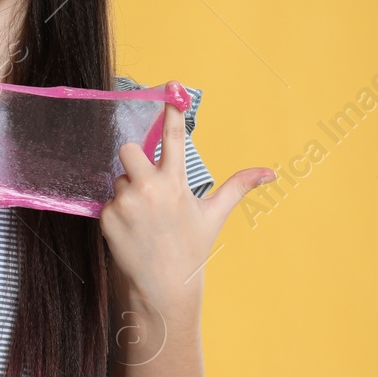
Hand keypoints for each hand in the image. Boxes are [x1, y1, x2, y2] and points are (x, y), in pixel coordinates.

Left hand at [99, 87, 274, 293]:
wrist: (164, 289)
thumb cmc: (191, 250)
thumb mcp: (214, 216)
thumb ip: (238, 187)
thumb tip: (270, 173)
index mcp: (177, 183)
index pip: (174, 136)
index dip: (172, 109)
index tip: (171, 87)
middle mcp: (150, 188)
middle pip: (128, 148)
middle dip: (133, 159)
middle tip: (145, 182)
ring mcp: (126, 203)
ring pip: (118, 178)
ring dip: (127, 192)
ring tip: (144, 219)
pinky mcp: (107, 218)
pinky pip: (107, 201)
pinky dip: (117, 212)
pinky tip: (131, 231)